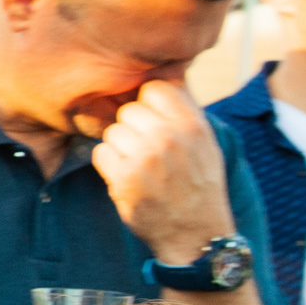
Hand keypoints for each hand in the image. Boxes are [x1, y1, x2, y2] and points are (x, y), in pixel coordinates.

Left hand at [91, 79, 231, 263]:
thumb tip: (169, 68)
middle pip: (129, 109)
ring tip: (140, 166)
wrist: (196, 235)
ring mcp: (146, 158)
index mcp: (193, 125)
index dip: (148, 103)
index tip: (153, 121)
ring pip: (113, 131)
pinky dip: (109, 165)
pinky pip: (101, 152)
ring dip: (120, 147)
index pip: (155, 87)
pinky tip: (128, 178)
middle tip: (147, 151)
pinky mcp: (125, 179)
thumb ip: (185, 107)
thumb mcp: (204, 142)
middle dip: (133, 128)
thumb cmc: (198, 184)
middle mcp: (170, 137)